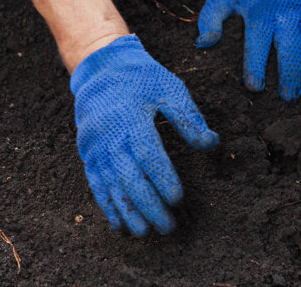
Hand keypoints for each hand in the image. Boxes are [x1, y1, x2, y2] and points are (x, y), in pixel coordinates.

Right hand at [71, 35, 218, 236]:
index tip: (178, 198)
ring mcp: (95, 146)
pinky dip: (107, 205)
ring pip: (111, 185)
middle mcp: (109, 135)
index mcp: (131, 117)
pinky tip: (120, 223)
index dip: (162, 177)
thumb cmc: (142, 79)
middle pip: (128, 176)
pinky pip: (96, 184)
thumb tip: (212, 143)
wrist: (101, 68)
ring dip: (128, 211)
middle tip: (168, 226)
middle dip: (148, 204)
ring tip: (145, 232)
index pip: (147, 153)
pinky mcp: (88, 153)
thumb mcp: (170, 88)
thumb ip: (189, 117)